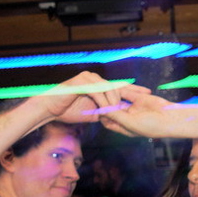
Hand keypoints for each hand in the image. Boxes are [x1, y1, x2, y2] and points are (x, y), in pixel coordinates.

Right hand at [36, 72, 150, 124]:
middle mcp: (95, 79)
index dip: (133, 90)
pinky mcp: (80, 82)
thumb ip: (105, 113)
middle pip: (116, 85)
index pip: (119, 87)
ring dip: (114, 100)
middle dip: (132, 90)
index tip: (147, 93)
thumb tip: (117, 118)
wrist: (50, 109)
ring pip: (107, 88)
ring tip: (120, 110)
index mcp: (98, 85)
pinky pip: (96, 91)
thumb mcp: (92, 114)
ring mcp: (88, 79)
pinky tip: (107, 108)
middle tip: (145, 94)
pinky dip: (102, 100)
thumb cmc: (68, 111)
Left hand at [95, 88, 174, 137]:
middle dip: (104, 103)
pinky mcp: (138, 98)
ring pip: (118, 100)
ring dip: (111, 95)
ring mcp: (132, 107)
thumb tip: (101, 110)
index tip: (93, 107)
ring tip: (102, 88)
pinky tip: (113, 85)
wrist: (169, 118)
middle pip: (111, 109)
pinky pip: (126, 92)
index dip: (100, 115)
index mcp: (123, 127)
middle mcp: (126, 118)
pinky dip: (120, 89)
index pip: (107, 121)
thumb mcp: (131, 123)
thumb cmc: (151, 126)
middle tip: (94, 94)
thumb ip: (116, 115)